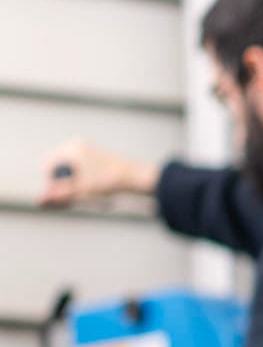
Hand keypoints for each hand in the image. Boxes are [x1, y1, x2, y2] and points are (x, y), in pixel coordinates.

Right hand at [38, 139, 158, 207]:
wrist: (138, 177)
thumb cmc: (111, 182)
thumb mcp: (82, 190)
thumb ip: (59, 194)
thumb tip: (39, 201)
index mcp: (71, 148)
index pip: (48, 166)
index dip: (52, 183)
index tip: (65, 195)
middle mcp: (77, 146)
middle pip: (60, 169)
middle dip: (65, 185)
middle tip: (79, 197)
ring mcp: (87, 150)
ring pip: (71, 172)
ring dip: (75, 185)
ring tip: (90, 194)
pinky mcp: (96, 158)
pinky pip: (81, 171)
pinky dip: (84, 183)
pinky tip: (96, 190)